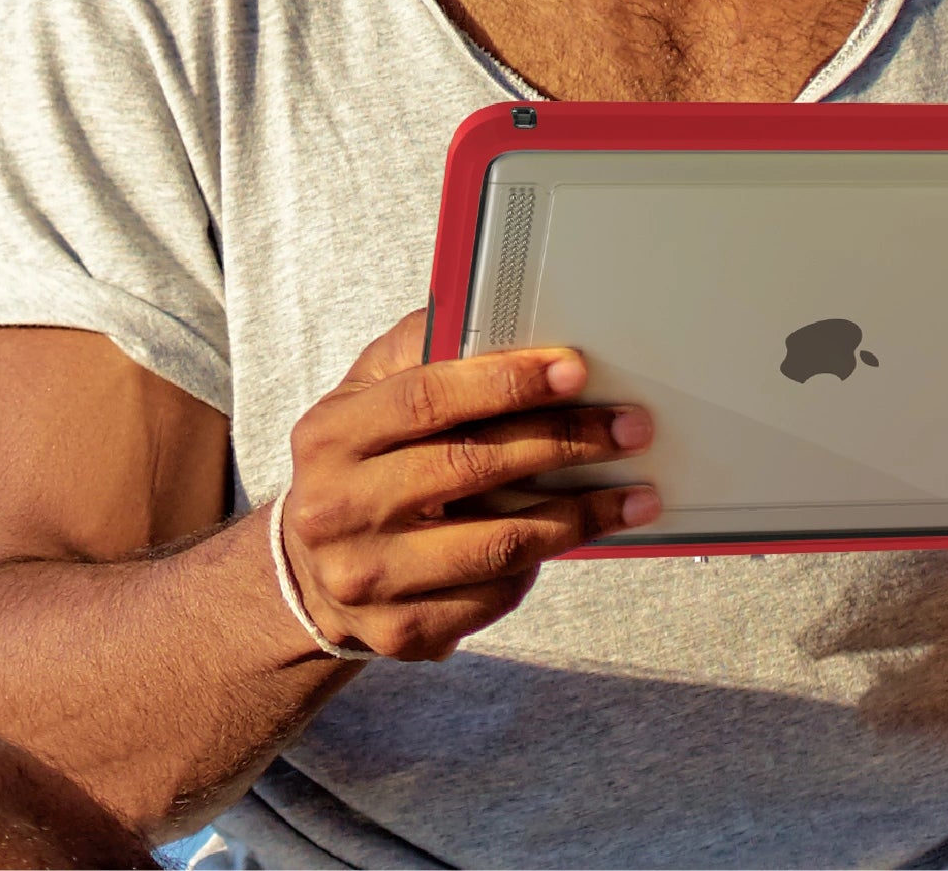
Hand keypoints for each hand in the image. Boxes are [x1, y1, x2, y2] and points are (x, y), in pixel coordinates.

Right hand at [280, 308, 659, 659]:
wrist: (312, 575)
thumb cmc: (363, 461)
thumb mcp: (368, 394)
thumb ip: (423, 348)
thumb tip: (501, 314)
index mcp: (332, 435)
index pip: (427, 400)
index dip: (506, 383)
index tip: (575, 370)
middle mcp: (338, 510)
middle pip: (470, 468)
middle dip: (564, 442)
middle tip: (631, 427)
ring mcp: (368, 578)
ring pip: (496, 543)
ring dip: (580, 514)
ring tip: (636, 493)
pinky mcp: (402, 632)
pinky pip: (494, 596)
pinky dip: (545, 562)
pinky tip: (580, 535)